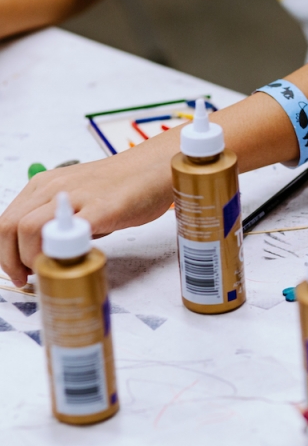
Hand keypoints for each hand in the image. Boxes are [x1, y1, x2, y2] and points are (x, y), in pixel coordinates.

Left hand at [0, 148, 173, 286]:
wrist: (154, 169)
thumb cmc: (123, 186)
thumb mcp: (78, 199)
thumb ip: (59, 221)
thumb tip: (48, 252)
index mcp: (44, 186)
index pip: (7, 221)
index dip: (5, 252)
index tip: (18, 270)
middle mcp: (53, 188)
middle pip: (10, 226)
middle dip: (12, 260)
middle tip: (28, 276)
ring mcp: (77, 197)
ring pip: (29, 229)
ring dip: (32, 258)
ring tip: (51, 269)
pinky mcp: (101, 209)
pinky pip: (69, 233)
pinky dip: (62, 252)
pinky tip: (73, 260)